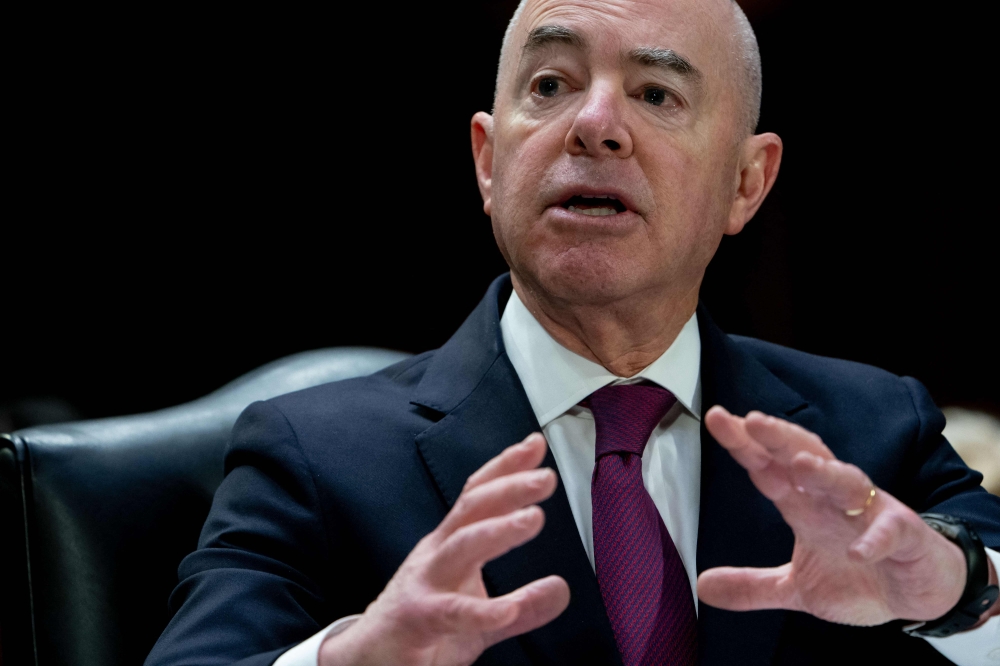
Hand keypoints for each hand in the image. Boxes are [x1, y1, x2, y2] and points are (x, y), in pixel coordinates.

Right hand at [319, 433, 569, 665]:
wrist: (367, 660)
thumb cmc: (421, 628)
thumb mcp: (478, 615)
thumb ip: (523, 603)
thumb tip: (563, 589)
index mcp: (449, 546)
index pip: (478, 497)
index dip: (505, 468)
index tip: (536, 444)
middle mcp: (435, 556)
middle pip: (471, 510)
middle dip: (508, 489)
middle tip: (545, 478)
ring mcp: (422, 584)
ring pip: (460, 547)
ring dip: (497, 530)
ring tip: (533, 519)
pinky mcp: (414, 620)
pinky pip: (449, 611)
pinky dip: (479, 610)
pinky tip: (508, 609)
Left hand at [698, 407, 997, 626]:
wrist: (919, 590)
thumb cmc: (858, 575)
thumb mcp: (797, 588)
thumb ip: (752, 586)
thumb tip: (701, 587)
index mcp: (805, 505)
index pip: (770, 467)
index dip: (745, 444)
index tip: (718, 418)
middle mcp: (833, 499)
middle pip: (805, 456)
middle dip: (780, 438)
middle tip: (752, 421)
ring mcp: (870, 512)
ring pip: (847, 482)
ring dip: (825, 473)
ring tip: (800, 465)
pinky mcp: (904, 534)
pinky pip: (890, 530)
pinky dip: (875, 537)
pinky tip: (859, 549)